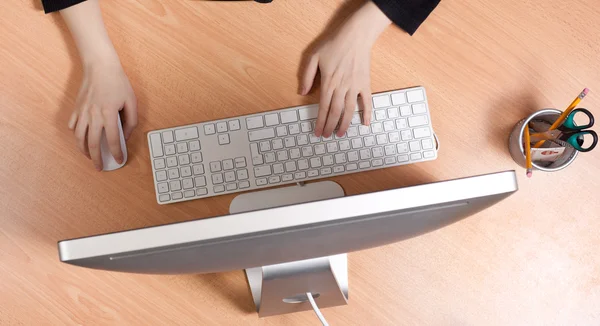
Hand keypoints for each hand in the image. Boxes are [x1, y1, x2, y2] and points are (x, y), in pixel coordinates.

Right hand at [68, 61, 136, 170]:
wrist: (100, 66)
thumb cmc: (118, 83)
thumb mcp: (132, 102)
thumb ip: (131, 121)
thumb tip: (126, 136)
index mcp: (109, 114)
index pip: (114, 140)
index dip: (117, 153)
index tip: (119, 160)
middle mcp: (93, 115)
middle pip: (93, 144)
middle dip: (96, 159)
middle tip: (100, 167)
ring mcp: (82, 112)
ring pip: (79, 137)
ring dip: (83, 150)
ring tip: (89, 156)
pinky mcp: (76, 108)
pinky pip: (72, 126)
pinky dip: (75, 135)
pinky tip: (81, 138)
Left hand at [300, 2, 390, 137]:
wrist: (355, 35)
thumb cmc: (333, 44)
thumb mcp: (313, 56)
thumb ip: (306, 76)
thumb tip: (301, 93)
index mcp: (328, 82)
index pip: (323, 107)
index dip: (320, 122)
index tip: (318, 132)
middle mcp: (341, 87)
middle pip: (335, 112)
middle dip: (330, 126)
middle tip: (327, 136)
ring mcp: (355, 86)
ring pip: (349, 110)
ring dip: (344, 124)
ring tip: (340, 134)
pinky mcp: (365, 83)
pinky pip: (367, 101)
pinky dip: (367, 113)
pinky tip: (365, 124)